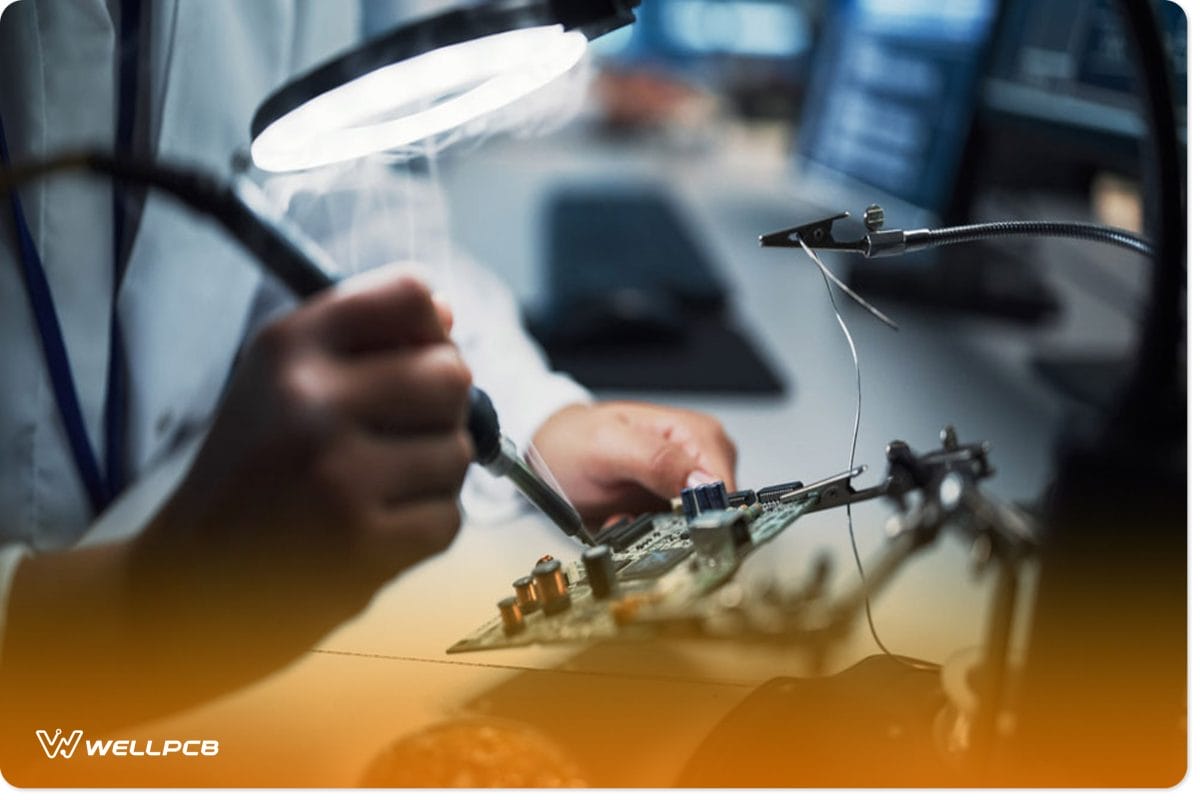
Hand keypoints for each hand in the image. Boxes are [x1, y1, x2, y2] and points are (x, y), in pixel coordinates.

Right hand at [133, 268, 472, 668]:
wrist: (194, 577)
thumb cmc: (253, 470)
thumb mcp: (279, 376)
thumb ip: (360, 335)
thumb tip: (447, 315)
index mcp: (289, 348)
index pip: (410, 294)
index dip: (431, 330)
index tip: (414, 357)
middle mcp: (311, 402)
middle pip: (451, 374)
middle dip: (441, 407)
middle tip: (399, 432)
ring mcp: (339, 476)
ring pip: (458, 451)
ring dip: (432, 473)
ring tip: (376, 485)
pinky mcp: (363, 544)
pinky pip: (448, 518)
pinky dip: (424, 526)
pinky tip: (375, 525)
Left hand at [531, 402, 735, 528]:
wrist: (551, 450)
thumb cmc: (574, 441)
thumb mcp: (607, 447)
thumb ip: (656, 461)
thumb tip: (702, 484)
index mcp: (699, 435)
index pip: (726, 491)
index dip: (701, 517)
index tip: (665, 527)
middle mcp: (702, 458)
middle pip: (714, 514)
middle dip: (675, 529)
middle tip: (632, 519)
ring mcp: (688, 482)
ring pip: (694, 529)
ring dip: (658, 534)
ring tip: (622, 517)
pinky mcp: (672, 502)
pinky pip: (674, 532)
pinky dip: (648, 536)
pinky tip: (624, 520)